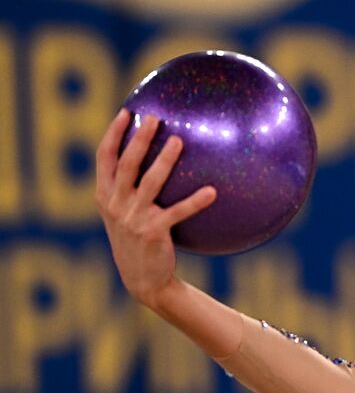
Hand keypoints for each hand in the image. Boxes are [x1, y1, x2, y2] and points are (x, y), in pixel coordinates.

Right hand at [94, 108, 217, 308]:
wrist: (142, 279)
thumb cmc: (138, 239)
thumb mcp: (124, 213)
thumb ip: (129, 188)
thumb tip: (155, 156)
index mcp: (105, 196)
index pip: (105, 158)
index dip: (113, 134)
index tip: (127, 112)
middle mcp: (116, 204)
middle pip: (127, 164)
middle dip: (138, 139)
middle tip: (155, 118)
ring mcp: (133, 218)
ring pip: (150, 182)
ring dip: (165, 160)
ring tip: (179, 140)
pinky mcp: (154, 232)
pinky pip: (178, 211)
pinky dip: (195, 201)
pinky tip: (212, 191)